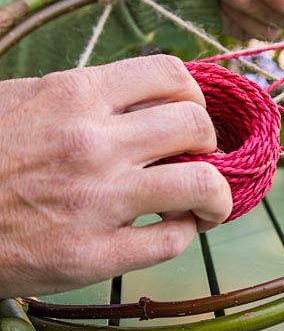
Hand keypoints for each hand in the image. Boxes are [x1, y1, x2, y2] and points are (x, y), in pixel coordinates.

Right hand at [0, 56, 231, 296]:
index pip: (171, 76)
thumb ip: (81, 95)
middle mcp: (94, 143)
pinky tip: (172, 229)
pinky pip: (173, 241)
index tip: (189, 116)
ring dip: (217, 195)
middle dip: (210, 142)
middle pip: (197, 127)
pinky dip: (185, 234)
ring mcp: (99, 201)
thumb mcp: (19, 100)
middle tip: (199, 158)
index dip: (193, 97)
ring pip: (204, 185)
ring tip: (207, 202)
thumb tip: (141, 97)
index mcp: (74, 94)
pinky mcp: (95, 255)